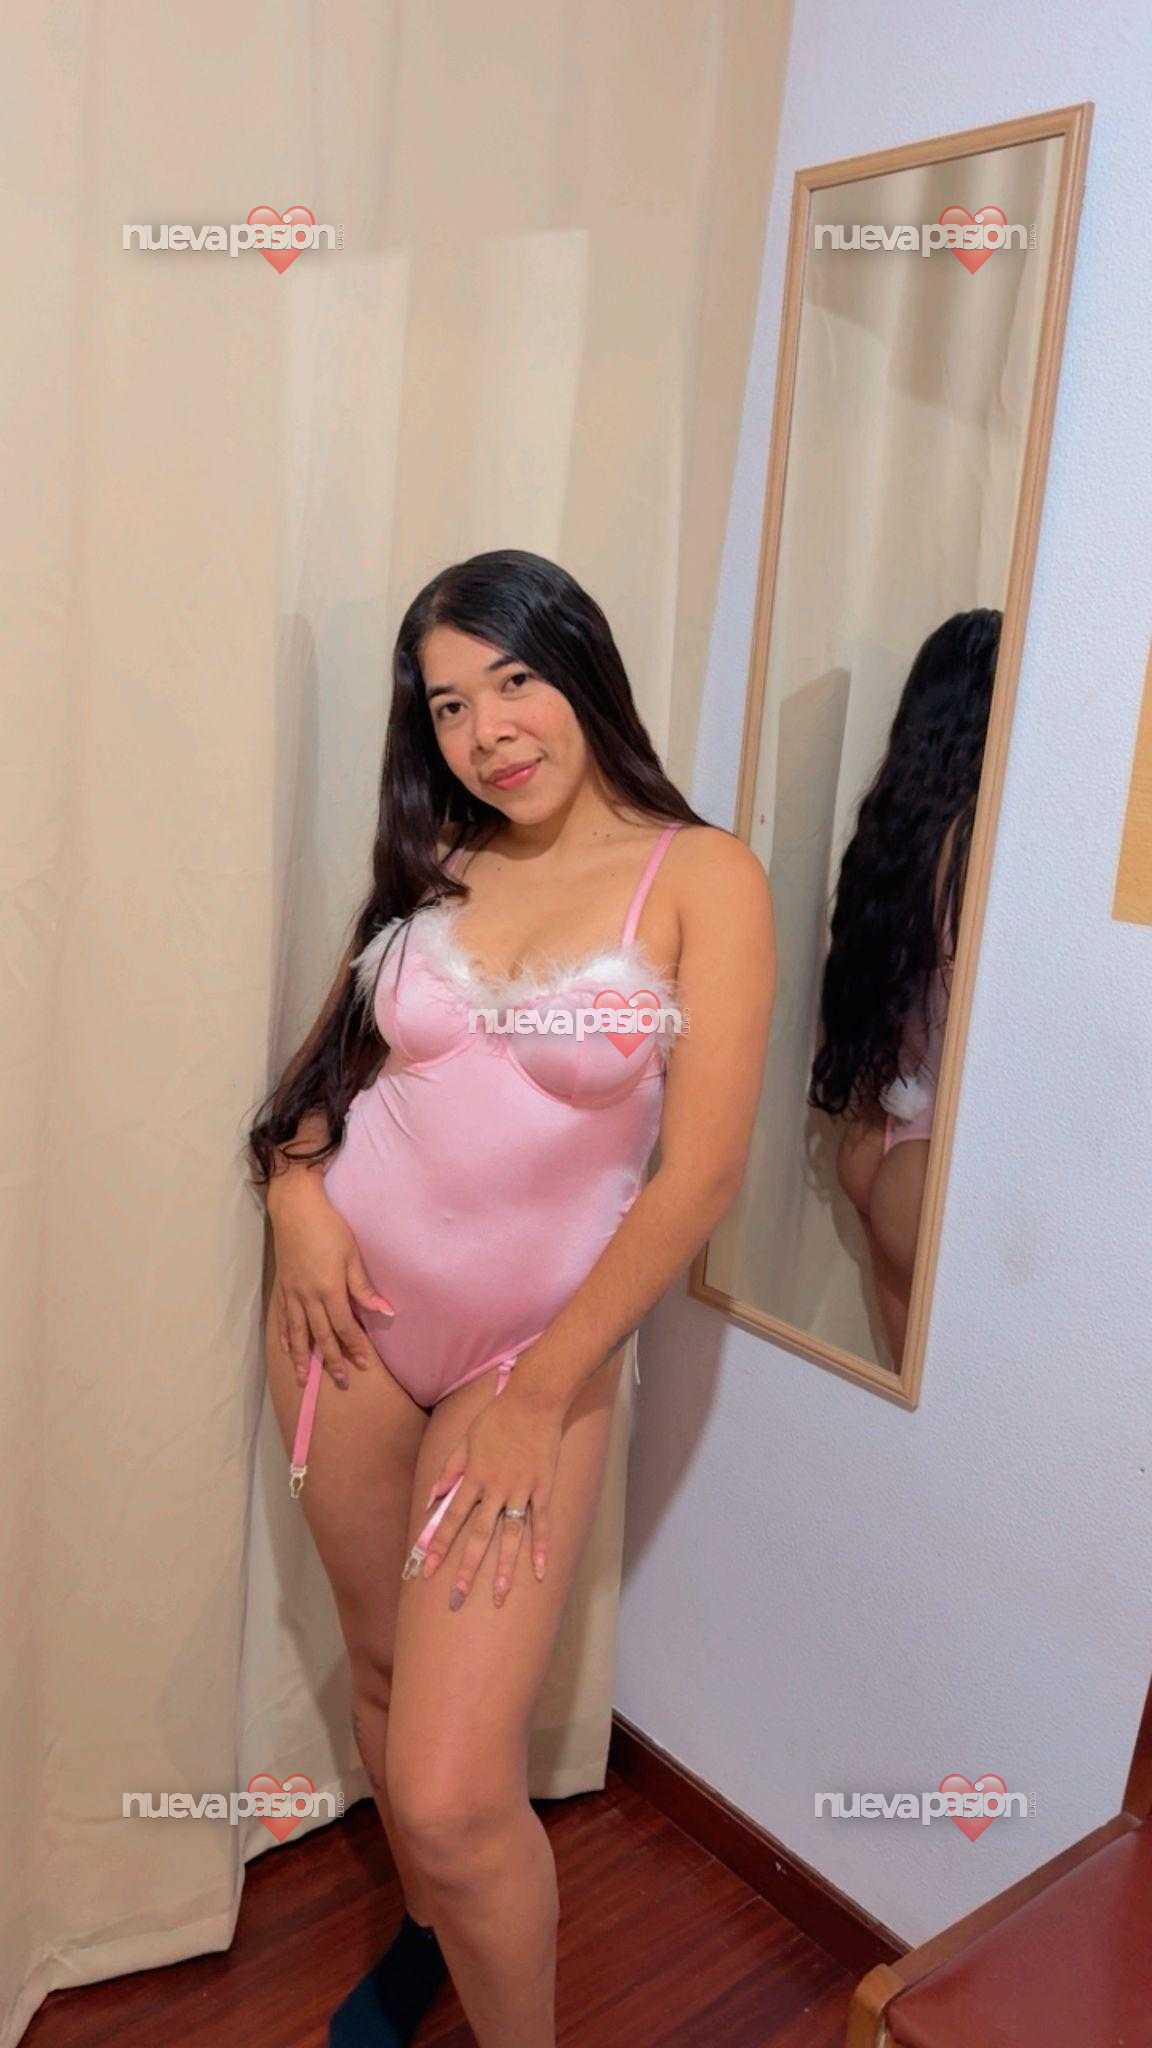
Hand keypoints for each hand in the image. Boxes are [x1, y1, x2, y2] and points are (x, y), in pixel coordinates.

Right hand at [268, 1176, 393, 1389]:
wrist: (295, 1207)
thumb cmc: (329, 1227)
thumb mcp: (351, 1254)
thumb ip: (363, 1287)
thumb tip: (384, 1312)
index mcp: (329, 1289)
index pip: (344, 1327)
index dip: (354, 1347)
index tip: (364, 1364)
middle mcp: (307, 1296)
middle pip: (321, 1335)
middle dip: (331, 1360)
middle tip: (340, 1382)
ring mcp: (291, 1292)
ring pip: (296, 1332)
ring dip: (301, 1357)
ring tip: (302, 1379)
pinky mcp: (281, 1286)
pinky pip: (282, 1317)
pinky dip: (285, 1335)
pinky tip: (287, 1348)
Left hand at [421, 1387, 563, 1607]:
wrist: (534, 1399)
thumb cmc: (496, 1418)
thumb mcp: (465, 1439)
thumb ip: (449, 1469)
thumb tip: (430, 1497)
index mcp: (473, 1477)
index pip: (451, 1517)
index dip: (438, 1545)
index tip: (427, 1570)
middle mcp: (495, 1488)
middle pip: (478, 1535)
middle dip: (466, 1569)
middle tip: (457, 1599)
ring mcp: (521, 1489)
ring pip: (510, 1535)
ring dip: (504, 1568)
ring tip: (499, 1597)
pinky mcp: (543, 1487)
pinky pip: (541, 1522)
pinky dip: (541, 1547)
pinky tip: (539, 1572)